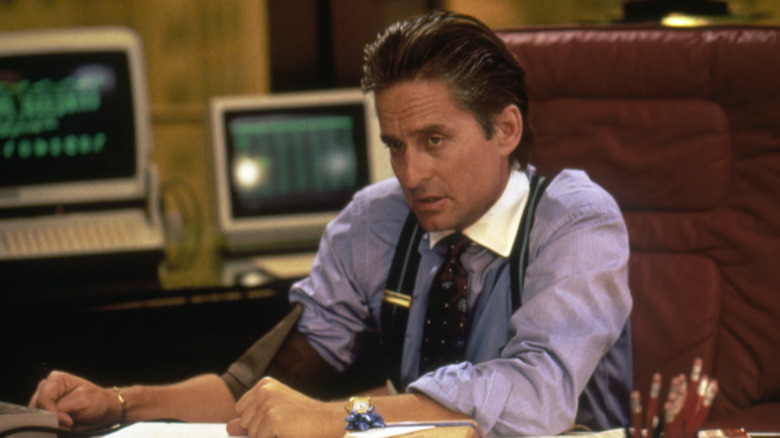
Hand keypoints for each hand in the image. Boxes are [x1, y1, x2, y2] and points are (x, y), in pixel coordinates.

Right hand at [29, 370, 121, 429]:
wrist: (103, 410)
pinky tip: (64, 426)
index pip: (43, 400)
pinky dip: (51, 427)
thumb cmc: (96, 401)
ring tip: (69, 423)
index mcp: (55, 380)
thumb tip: (49, 420)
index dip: (53, 414)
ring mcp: (44, 401)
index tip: (69, 420)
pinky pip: (40, 424)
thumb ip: (61, 409)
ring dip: (52, 425)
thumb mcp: (81, 401)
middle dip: (52, 420)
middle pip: (37, 410)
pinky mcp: (45, 413)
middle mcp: (46, 389)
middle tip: (70, 423)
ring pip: (37, 419)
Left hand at [226, 377, 342, 437]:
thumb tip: (229, 427)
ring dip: (267, 436)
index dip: (255, 420)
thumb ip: (250, 420)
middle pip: (244, 422)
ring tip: (287, 428)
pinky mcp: (272, 418)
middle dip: (259, 429)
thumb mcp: (274, 415)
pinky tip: (289, 432)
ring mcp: (268, 404)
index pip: (241, 409)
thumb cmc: (303, 418)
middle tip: (283, 424)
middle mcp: (264, 390)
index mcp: (264, 385)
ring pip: (252, 433)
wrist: (328, 420)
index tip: (275, 419)